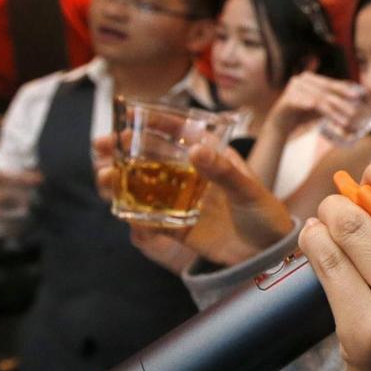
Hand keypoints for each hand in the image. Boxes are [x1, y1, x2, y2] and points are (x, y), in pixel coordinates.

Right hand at [95, 140, 294, 268]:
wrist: (269, 255)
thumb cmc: (265, 214)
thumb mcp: (249, 190)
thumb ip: (223, 171)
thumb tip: (195, 149)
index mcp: (209, 156)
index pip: (178, 132)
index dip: (153, 122)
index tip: (128, 116)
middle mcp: (190, 175)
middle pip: (150, 157)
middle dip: (122, 150)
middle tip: (100, 147)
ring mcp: (181, 201)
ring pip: (143, 186)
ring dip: (120, 180)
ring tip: (103, 177)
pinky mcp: (177, 227)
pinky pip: (149, 220)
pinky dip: (134, 216)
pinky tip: (121, 211)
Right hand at [271, 72, 366, 134]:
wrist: (281, 124)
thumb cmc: (303, 113)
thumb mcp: (321, 106)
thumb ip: (334, 100)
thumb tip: (356, 96)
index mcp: (310, 78)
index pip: (330, 83)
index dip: (344, 89)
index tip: (358, 96)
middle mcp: (300, 80)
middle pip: (325, 91)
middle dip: (341, 103)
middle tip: (354, 113)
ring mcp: (292, 88)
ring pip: (317, 100)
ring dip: (332, 111)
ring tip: (344, 122)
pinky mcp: (287, 99)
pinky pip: (302, 104)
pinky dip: (310, 105)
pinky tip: (316, 108)